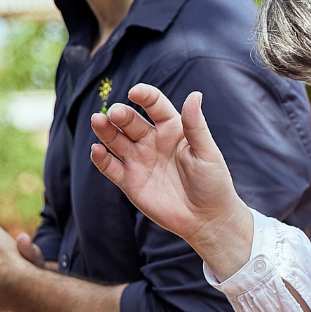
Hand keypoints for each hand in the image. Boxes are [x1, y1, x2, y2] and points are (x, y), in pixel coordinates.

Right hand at [89, 85, 254, 278]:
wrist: (206, 219)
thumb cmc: (213, 183)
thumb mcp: (207, 153)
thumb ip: (196, 126)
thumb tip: (195, 94)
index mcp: (172, 129)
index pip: (155, 106)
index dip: (145, 96)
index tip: (135, 92)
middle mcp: (152, 141)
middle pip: (131, 121)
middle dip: (120, 115)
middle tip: (114, 113)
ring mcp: (139, 160)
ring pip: (116, 140)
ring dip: (105, 130)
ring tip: (97, 121)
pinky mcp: (130, 181)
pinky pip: (110, 167)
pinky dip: (101, 159)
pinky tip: (97, 150)